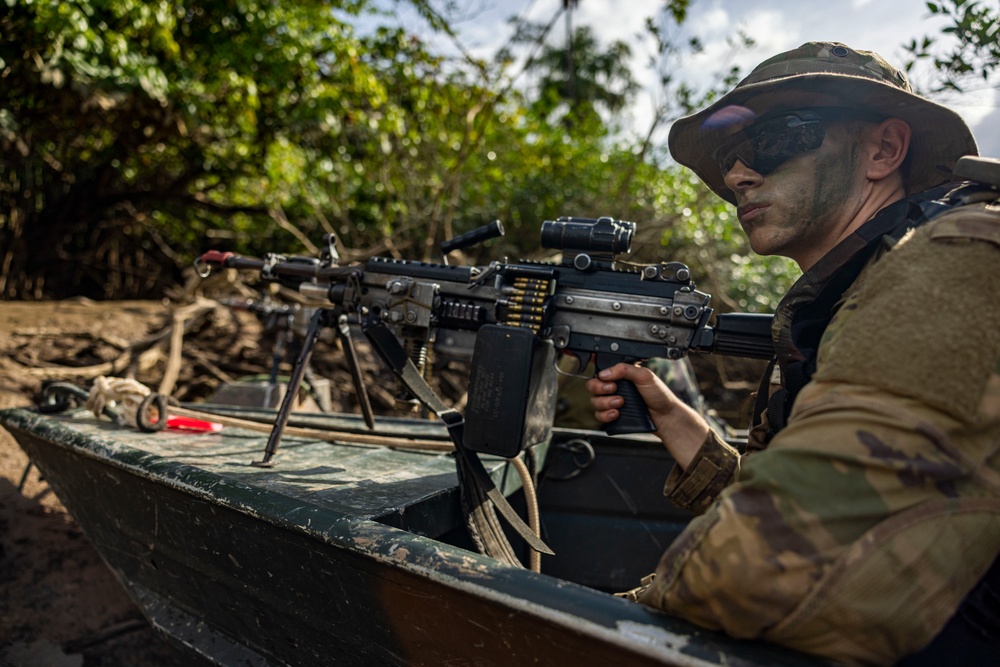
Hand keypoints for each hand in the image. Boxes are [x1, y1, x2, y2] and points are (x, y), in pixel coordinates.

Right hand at [585, 363, 709, 468]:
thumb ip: (624, 369)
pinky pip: (598, 416)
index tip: (603, 377)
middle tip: (614, 389)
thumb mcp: (644, 375)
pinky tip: (617, 413)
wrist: (665, 416)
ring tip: (620, 403)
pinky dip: (605, 415)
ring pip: (594, 401)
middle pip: (592, 386)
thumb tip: (605, 373)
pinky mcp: (612, 416)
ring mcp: (612, 402)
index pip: (600, 371)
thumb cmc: (659, 394)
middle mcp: (613, 388)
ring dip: (605, 402)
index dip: (598, 374)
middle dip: (600, 388)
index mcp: (620, 375)